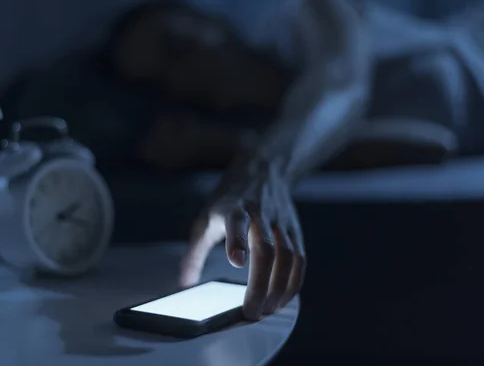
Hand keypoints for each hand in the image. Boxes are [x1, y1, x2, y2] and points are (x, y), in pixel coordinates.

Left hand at [179, 168, 305, 319]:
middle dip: (260, 285)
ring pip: (287, 257)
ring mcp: (280, 221)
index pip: (236, 221)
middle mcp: (259, 213)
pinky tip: (281, 300)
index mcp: (232, 208)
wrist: (263, 171)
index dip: (237, 240)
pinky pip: (300, 259)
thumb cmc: (229, 200)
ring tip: (266, 311)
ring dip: (279, 289)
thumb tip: (184, 284)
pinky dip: (293, 283)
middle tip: (251, 313)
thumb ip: (195, 252)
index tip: (235, 261)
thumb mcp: (206, 218)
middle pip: (266, 249)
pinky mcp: (295, 229)